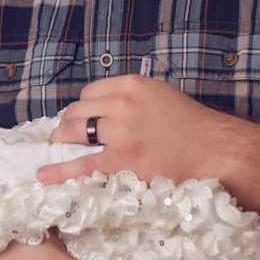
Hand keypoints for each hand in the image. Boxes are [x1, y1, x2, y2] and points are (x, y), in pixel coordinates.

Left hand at [38, 74, 238, 184]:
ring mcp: (120, 133)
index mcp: (131, 85)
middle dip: (69, 123)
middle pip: (77, 110)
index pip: (90, 92)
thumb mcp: (160, 95)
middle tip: (68, 135)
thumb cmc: (192, 126)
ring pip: (74, 131)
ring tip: (59, 147)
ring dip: (63, 140)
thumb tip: (103, 107)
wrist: (215, 150)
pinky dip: (59, 170)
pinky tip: (44, 174)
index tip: (83, 118)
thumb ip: (132, 97)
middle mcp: (122, 104)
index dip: (84, 107)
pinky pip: (81, 165)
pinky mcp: (122, 160)